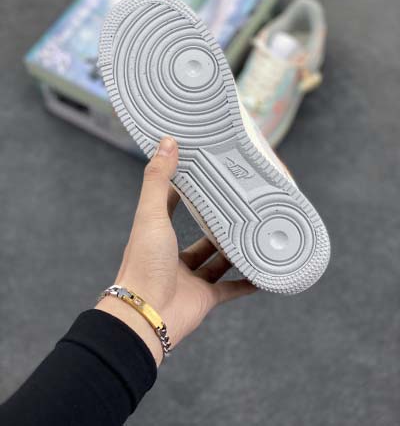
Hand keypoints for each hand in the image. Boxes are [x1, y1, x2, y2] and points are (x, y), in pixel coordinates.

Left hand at [96, 137, 255, 364]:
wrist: (145, 315)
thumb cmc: (143, 262)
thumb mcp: (150, 215)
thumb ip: (158, 180)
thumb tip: (166, 141)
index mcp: (157, 234)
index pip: (171, 206)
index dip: (186, 190)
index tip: (206, 175)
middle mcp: (173, 256)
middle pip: (200, 237)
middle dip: (219, 224)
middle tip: (242, 206)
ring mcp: (190, 279)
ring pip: (217, 261)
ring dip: (234, 249)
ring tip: (257, 232)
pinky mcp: (205, 299)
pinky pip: (231, 289)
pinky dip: (247, 282)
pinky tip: (264, 272)